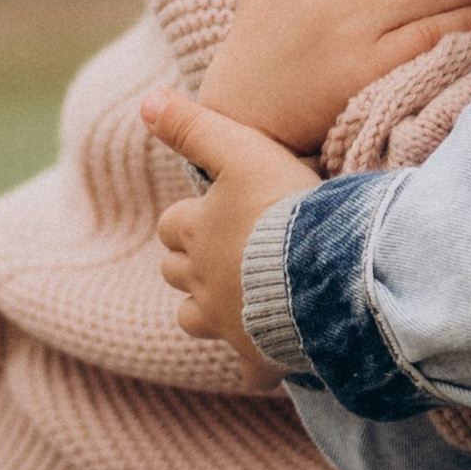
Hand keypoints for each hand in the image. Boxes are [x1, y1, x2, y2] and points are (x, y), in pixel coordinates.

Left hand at [148, 86, 317, 386]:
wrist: (325, 267)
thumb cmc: (283, 204)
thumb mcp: (239, 150)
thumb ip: (192, 126)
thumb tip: (146, 100)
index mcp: (195, 233)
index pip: (171, 226)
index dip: (188, 218)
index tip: (211, 213)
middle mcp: (200, 280)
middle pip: (176, 273)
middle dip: (191, 264)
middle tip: (225, 252)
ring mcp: (226, 321)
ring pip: (195, 321)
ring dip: (209, 310)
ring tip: (235, 299)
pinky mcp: (256, 355)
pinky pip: (249, 369)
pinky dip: (256, 363)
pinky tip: (273, 356)